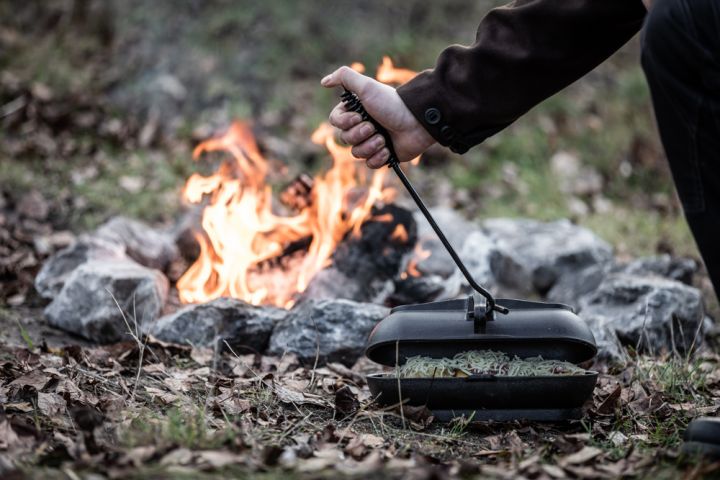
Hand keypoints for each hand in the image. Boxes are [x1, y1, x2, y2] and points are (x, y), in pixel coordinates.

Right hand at [321, 66, 435, 167]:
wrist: (416, 122)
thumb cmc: (392, 104)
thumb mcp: (367, 86)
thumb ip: (345, 77)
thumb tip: (324, 82)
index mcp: (356, 111)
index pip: (336, 121)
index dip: (345, 122)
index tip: (359, 116)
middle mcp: (362, 126)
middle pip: (344, 139)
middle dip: (359, 134)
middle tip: (375, 127)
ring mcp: (372, 142)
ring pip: (356, 153)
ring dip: (370, 146)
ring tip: (384, 139)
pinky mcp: (382, 156)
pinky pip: (369, 164)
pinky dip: (378, 158)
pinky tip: (388, 150)